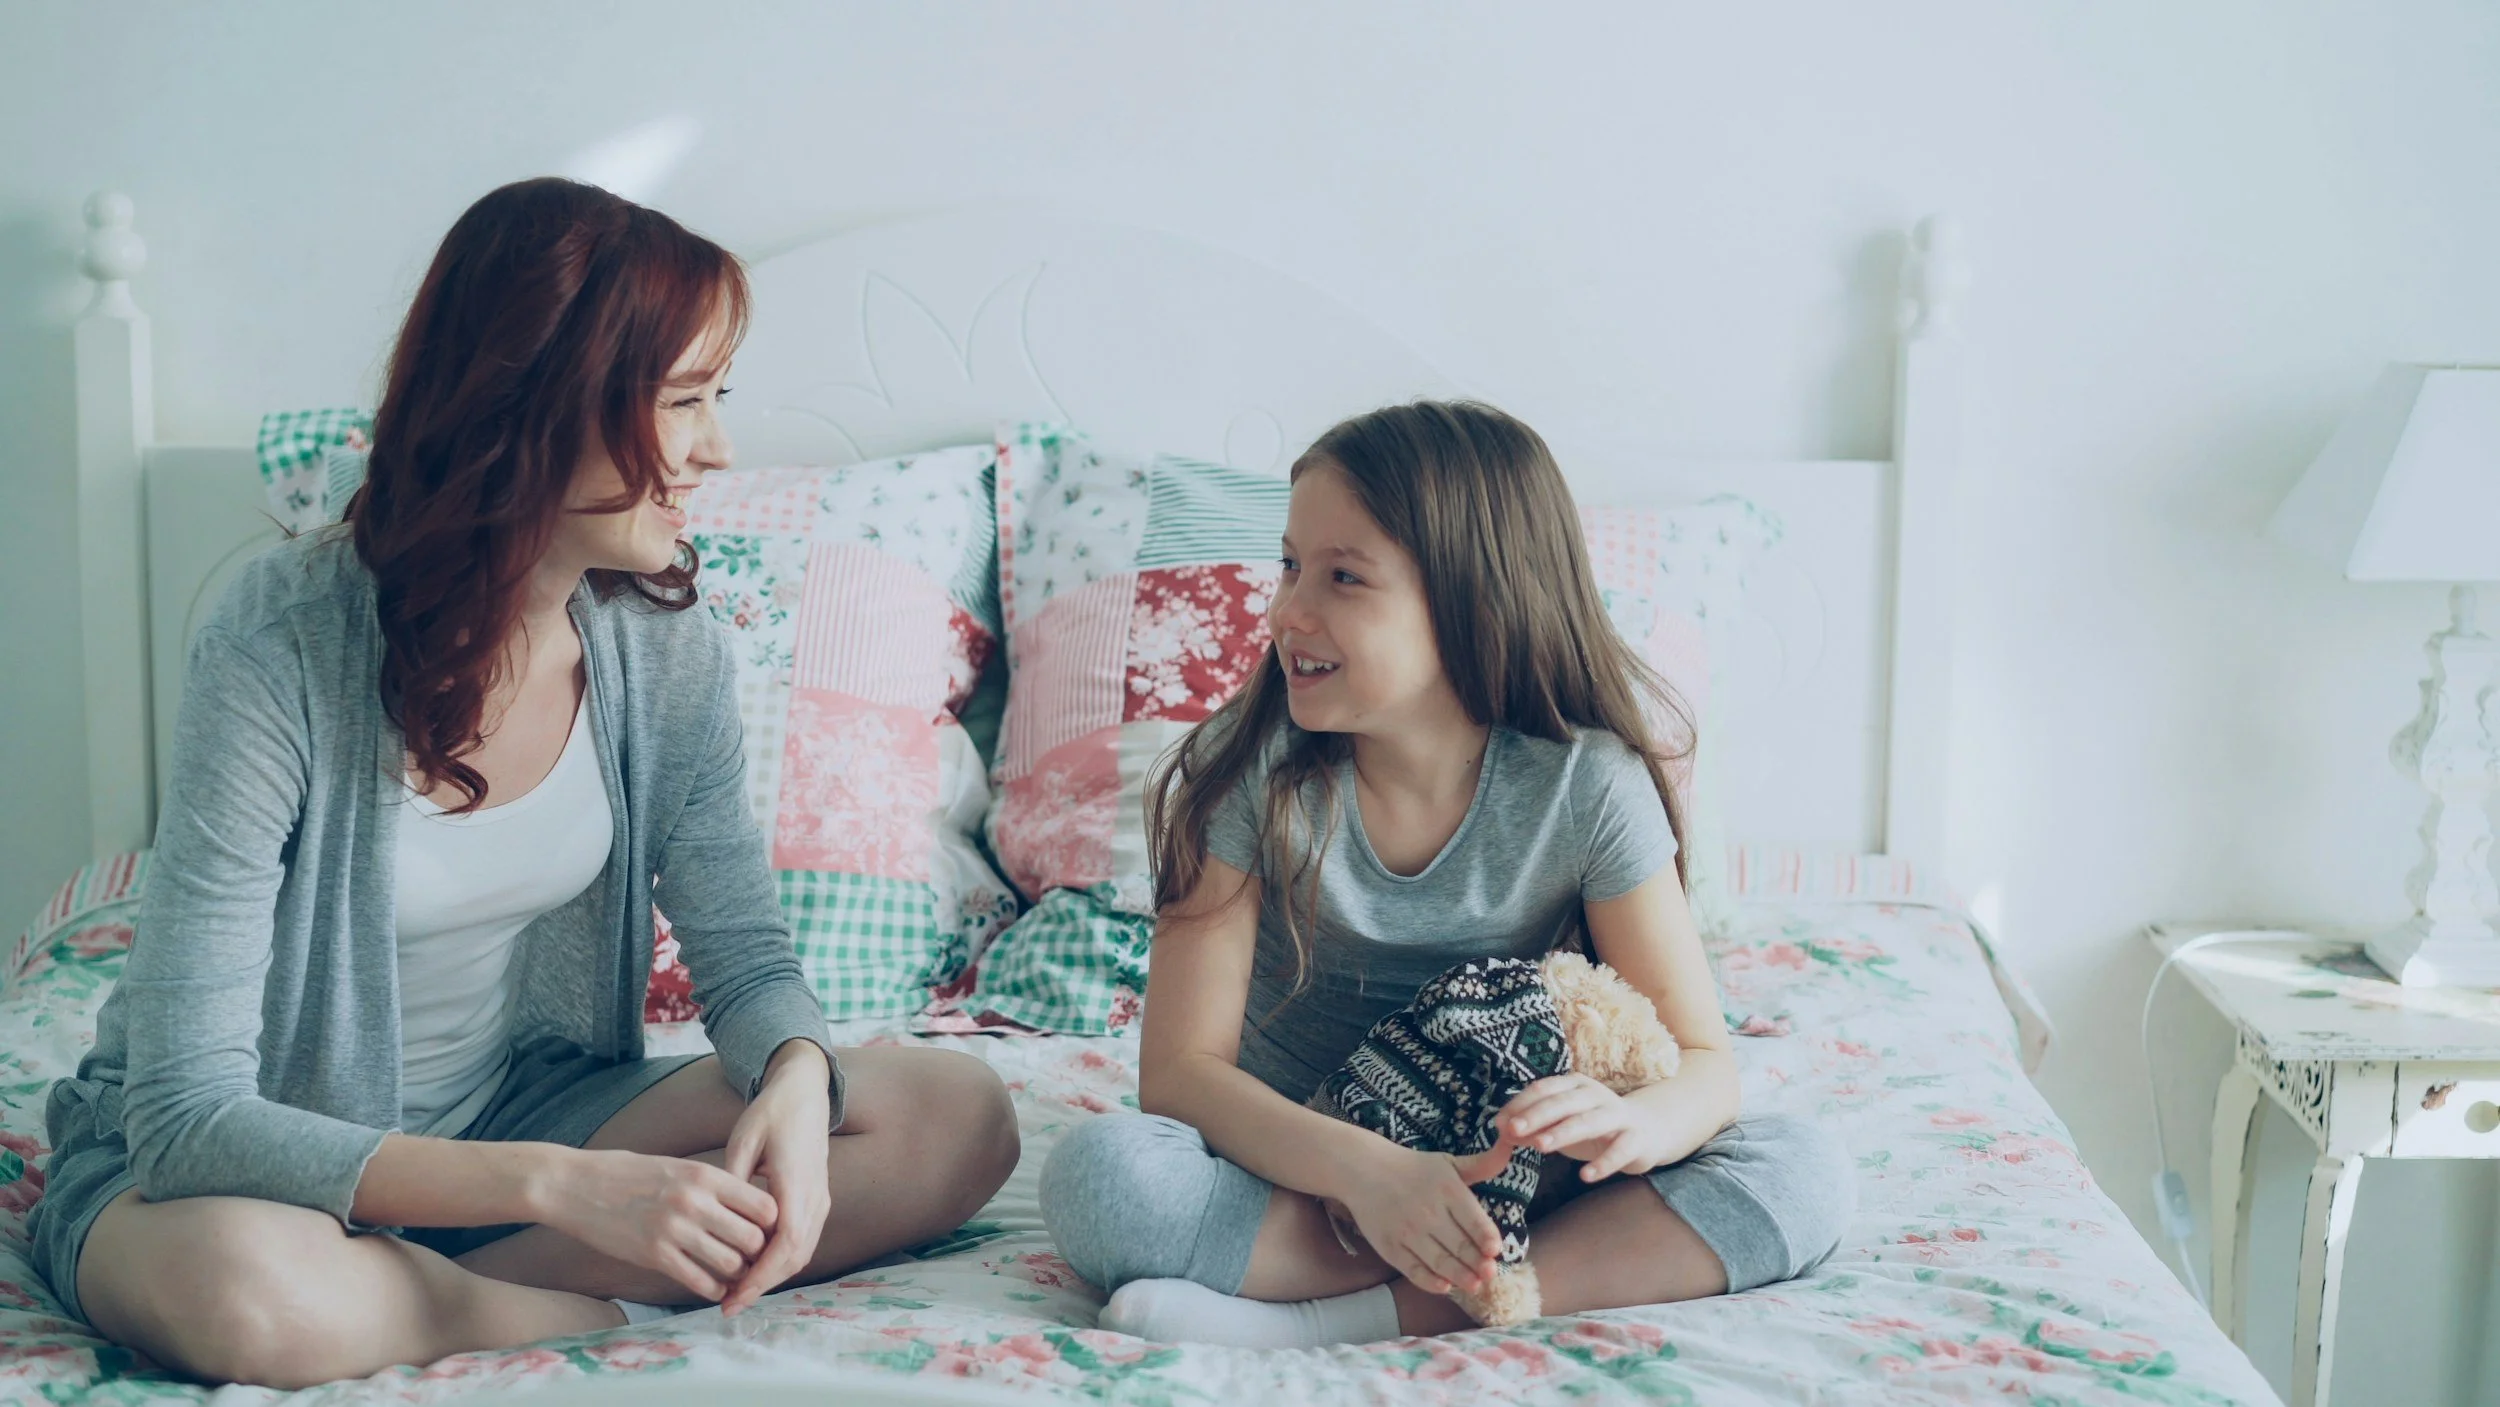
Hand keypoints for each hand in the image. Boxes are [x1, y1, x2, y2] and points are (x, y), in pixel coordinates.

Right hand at [537, 1147, 776, 1302]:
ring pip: (731, 1264)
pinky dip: (713, 1289)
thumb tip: (746, 1203)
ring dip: (738, 1274)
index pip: (763, 1205)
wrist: (573, 1185)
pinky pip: (700, 1281)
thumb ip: (709, 1184)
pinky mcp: (654, 1255)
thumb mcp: (675, 1165)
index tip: (764, 1230)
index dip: (770, 1223)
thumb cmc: (625, 1173)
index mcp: (704, 1175)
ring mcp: (674, 1230)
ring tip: (736, 1275)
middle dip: (758, 1253)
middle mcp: (695, 1202)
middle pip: (753, 1238)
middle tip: (756, 1260)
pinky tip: (714, 1287)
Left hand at [717, 1040, 834, 1314]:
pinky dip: (780, 1261)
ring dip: (772, 1277)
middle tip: (728, 1305)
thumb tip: (713, 1219)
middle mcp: (815, 1196)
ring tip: (736, 1292)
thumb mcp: (744, 1140)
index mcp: (796, 1181)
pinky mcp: (818, 1201)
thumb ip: (731, 1181)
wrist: (805, 1094)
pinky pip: (803, 1241)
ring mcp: (820, 1200)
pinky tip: (753, 1268)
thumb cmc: (771, 1113)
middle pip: (796, 1256)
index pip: (785, 1243)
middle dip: (762, 1285)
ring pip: (802, 1253)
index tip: (733, 1295)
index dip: (761, 1275)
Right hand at [1338, 1142, 1500, 1296]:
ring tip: (1474, 1286)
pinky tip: (1444, 1286)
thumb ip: (1483, 1163)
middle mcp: (1428, 1211)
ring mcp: (1408, 1231)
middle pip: (1459, 1244)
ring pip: (1439, 1261)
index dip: (1487, 1237)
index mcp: (1447, 1189)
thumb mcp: (1449, 1163)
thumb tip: (1511, 1145)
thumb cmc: (1414, 1168)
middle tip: (1490, 1275)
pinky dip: (1429, 1281)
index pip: (1473, 1219)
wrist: (1364, 1169)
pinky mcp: (1390, 1246)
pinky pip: (1413, 1269)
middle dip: (1477, 1263)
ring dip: (1459, 1276)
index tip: (1495, 1250)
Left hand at [1497, 1074, 1661, 1181]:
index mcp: (1574, 1085)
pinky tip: (1586, 1176)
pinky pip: (1619, 1150)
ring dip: (1563, 1132)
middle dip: (1537, 1115)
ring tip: (1540, 1146)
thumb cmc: (1593, 1125)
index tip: (1500, 1123)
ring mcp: (1618, 1115)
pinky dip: (1603, 1163)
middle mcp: (1595, 1095)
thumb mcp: (1561, 1123)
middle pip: (1563, 1103)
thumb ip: (1533, 1125)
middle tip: (1513, 1130)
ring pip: (1588, 1122)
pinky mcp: (1635, 1139)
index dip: (1521, 1104)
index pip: (1544, 1089)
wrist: (1647, 1130)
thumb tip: (1501, 1129)